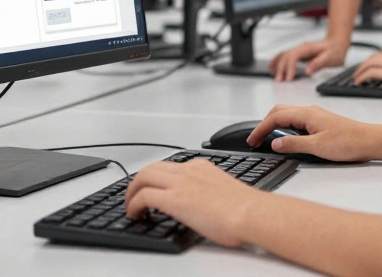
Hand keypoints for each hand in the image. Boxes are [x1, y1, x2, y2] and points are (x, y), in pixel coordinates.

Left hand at [125, 158, 261, 246]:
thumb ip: (209, 192)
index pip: (170, 166)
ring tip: (130, 206)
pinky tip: (135, 214)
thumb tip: (204, 205)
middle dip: (138, 181)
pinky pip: (143, 196)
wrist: (250, 213)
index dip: (156, 177)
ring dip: (132, 192)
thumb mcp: (224, 191)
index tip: (152, 187)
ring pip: (143, 177)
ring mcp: (180, 183)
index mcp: (201, 167)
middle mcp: (188, 171)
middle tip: (133, 195)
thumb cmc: (246, 209)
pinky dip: (133, 204)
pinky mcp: (174, 200)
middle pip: (151, 167)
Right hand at [245, 104, 378, 161]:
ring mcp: (315, 115)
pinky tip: (287, 137)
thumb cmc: (348, 142)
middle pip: (278, 111)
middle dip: (264, 124)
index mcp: (306, 113)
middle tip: (256, 139)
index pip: (275, 117)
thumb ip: (293, 144)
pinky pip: (296, 119)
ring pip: (287, 114)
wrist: (369, 140)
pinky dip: (285, 126)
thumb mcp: (317, 147)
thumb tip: (275, 143)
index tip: (252, 140)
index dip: (260, 129)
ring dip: (274, 124)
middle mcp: (309, 110)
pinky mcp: (320, 121)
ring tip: (268, 139)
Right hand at [268, 38, 347, 81]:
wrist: (337, 43)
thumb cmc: (335, 50)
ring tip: (273, 75)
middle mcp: (301, 48)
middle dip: (281, 68)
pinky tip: (274, 66)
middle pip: (286, 56)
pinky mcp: (299, 54)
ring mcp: (299, 50)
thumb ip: (318, 63)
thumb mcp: (330, 57)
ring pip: (284, 55)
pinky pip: (285, 56)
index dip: (289, 67)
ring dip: (278, 65)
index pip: (294, 56)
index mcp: (307, 48)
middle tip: (279, 81)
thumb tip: (307, 71)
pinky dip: (278, 61)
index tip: (288, 78)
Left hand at [353, 51, 381, 96]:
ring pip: (369, 63)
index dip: (374, 61)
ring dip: (360, 71)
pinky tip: (359, 83)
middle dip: (364, 65)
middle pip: (373, 57)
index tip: (369, 66)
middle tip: (358, 72)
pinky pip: (370, 73)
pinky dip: (362, 77)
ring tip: (355, 79)